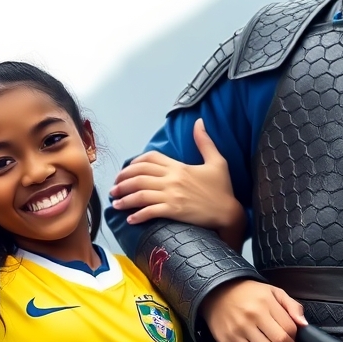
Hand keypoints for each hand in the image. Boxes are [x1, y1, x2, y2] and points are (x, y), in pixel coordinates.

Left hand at [110, 119, 244, 243]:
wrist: (228, 212)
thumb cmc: (222, 188)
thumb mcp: (217, 161)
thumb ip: (205, 142)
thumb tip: (199, 122)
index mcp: (179, 166)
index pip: (150, 159)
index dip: (134, 163)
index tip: (126, 171)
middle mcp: (172, 179)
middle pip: (140, 176)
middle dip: (123, 181)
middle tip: (114, 188)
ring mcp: (172, 195)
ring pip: (140, 194)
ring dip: (125, 198)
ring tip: (116, 203)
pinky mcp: (174, 211)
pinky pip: (150, 212)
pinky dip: (138, 215)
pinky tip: (130, 219)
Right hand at [202, 279, 305, 341]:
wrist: (218, 292)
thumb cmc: (249, 293)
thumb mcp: (274, 292)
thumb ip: (292, 306)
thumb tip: (304, 325)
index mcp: (264, 305)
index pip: (288, 331)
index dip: (294, 340)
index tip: (293, 341)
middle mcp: (250, 320)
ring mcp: (237, 333)